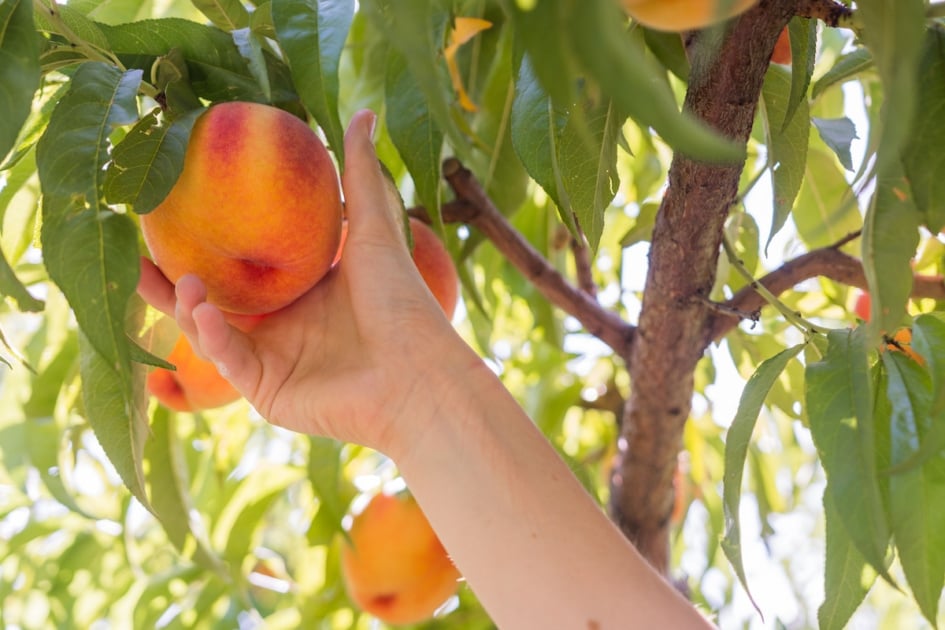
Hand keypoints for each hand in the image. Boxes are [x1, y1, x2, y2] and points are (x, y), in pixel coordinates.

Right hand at [137, 110, 466, 456]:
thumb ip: (360, 174)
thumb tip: (361, 111)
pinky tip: (200, 311)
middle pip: (213, 300)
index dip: (205, 243)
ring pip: (209, 333)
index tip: (169, 213)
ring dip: (184, 307)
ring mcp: (271, 361)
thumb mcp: (375, 230)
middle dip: (170, 281)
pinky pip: (229, 362)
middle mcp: (282, 326)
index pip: (242, 265)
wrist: (419, 374)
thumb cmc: (400, 303)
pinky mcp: (268, 392)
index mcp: (301, 292)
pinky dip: (212, 338)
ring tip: (172, 276)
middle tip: (137, 251)